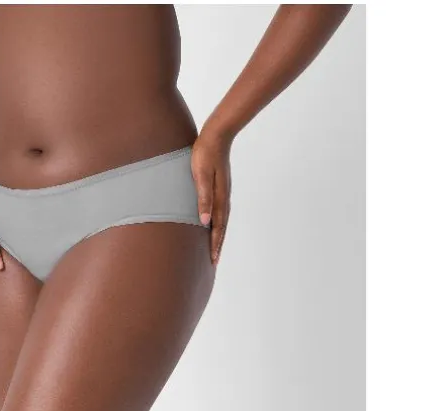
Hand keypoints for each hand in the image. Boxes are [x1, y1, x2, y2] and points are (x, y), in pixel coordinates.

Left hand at [191, 129, 232, 265]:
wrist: (216, 135)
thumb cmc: (204, 154)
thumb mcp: (201, 175)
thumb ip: (203, 197)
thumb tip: (205, 221)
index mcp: (220, 197)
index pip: (218, 227)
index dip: (215, 243)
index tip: (213, 259)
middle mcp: (223, 197)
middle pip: (222, 226)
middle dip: (217, 244)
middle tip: (213, 261)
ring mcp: (223, 192)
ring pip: (221, 219)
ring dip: (218, 234)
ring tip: (213, 247)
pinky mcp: (219, 187)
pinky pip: (219, 210)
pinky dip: (217, 222)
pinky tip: (211, 223)